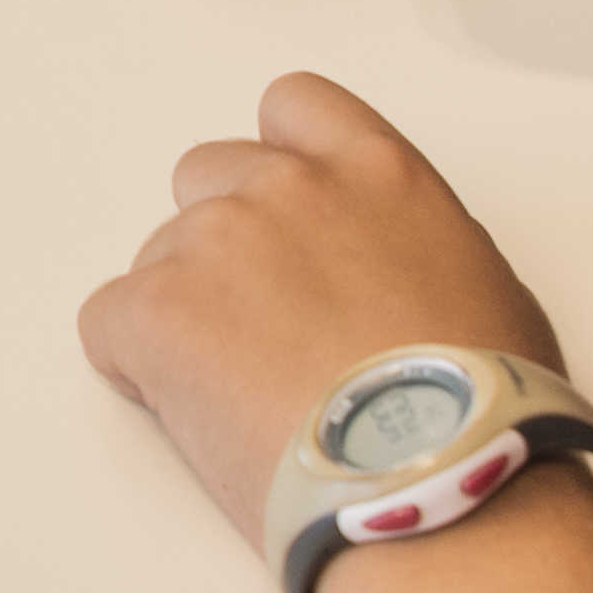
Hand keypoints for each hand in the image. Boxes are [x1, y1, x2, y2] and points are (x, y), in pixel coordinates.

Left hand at [77, 78, 592, 592]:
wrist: (437, 485)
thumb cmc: (482, 410)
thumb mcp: (481, 285)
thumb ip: (407, 239)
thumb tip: (377, 269)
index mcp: (375, 172)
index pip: (293, 107)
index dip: (278, 165)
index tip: (286, 222)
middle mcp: (288, 187)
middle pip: (207, 179)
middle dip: (225, 244)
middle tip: (261, 328)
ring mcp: (216, 243)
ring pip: (159, 256)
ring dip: (188, 311)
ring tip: (245, 394)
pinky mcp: (157, 310)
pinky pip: (110, 322)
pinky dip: (137, 365)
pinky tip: (197, 413)